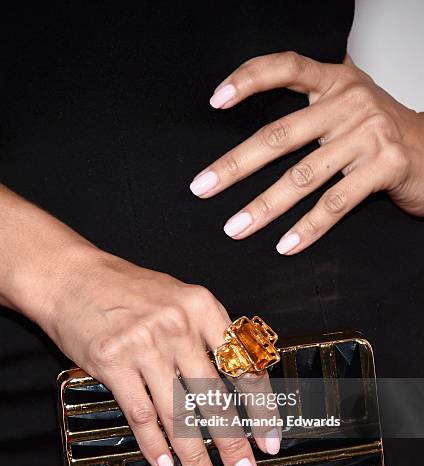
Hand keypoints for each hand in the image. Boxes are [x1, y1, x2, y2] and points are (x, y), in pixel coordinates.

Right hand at [45, 246, 280, 465]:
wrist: (71, 277)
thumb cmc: (127, 289)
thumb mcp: (179, 298)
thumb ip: (207, 333)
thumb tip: (238, 379)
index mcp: (202, 307)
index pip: (243, 365)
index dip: (261, 407)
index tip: (269, 437)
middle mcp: (178, 326)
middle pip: (214, 397)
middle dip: (234, 443)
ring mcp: (144, 346)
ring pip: (178, 414)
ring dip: (195, 456)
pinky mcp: (113, 363)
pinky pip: (140, 415)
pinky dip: (154, 445)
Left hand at [190, 52, 423, 253]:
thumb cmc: (381, 135)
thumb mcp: (347, 109)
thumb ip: (310, 110)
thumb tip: (254, 138)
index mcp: (335, 82)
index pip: (287, 67)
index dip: (250, 79)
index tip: (215, 100)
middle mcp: (350, 102)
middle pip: (281, 135)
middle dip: (236, 165)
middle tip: (203, 187)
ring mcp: (369, 134)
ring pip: (303, 176)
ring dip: (265, 207)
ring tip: (236, 227)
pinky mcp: (385, 166)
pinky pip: (337, 202)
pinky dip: (309, 228)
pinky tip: (286, 245)